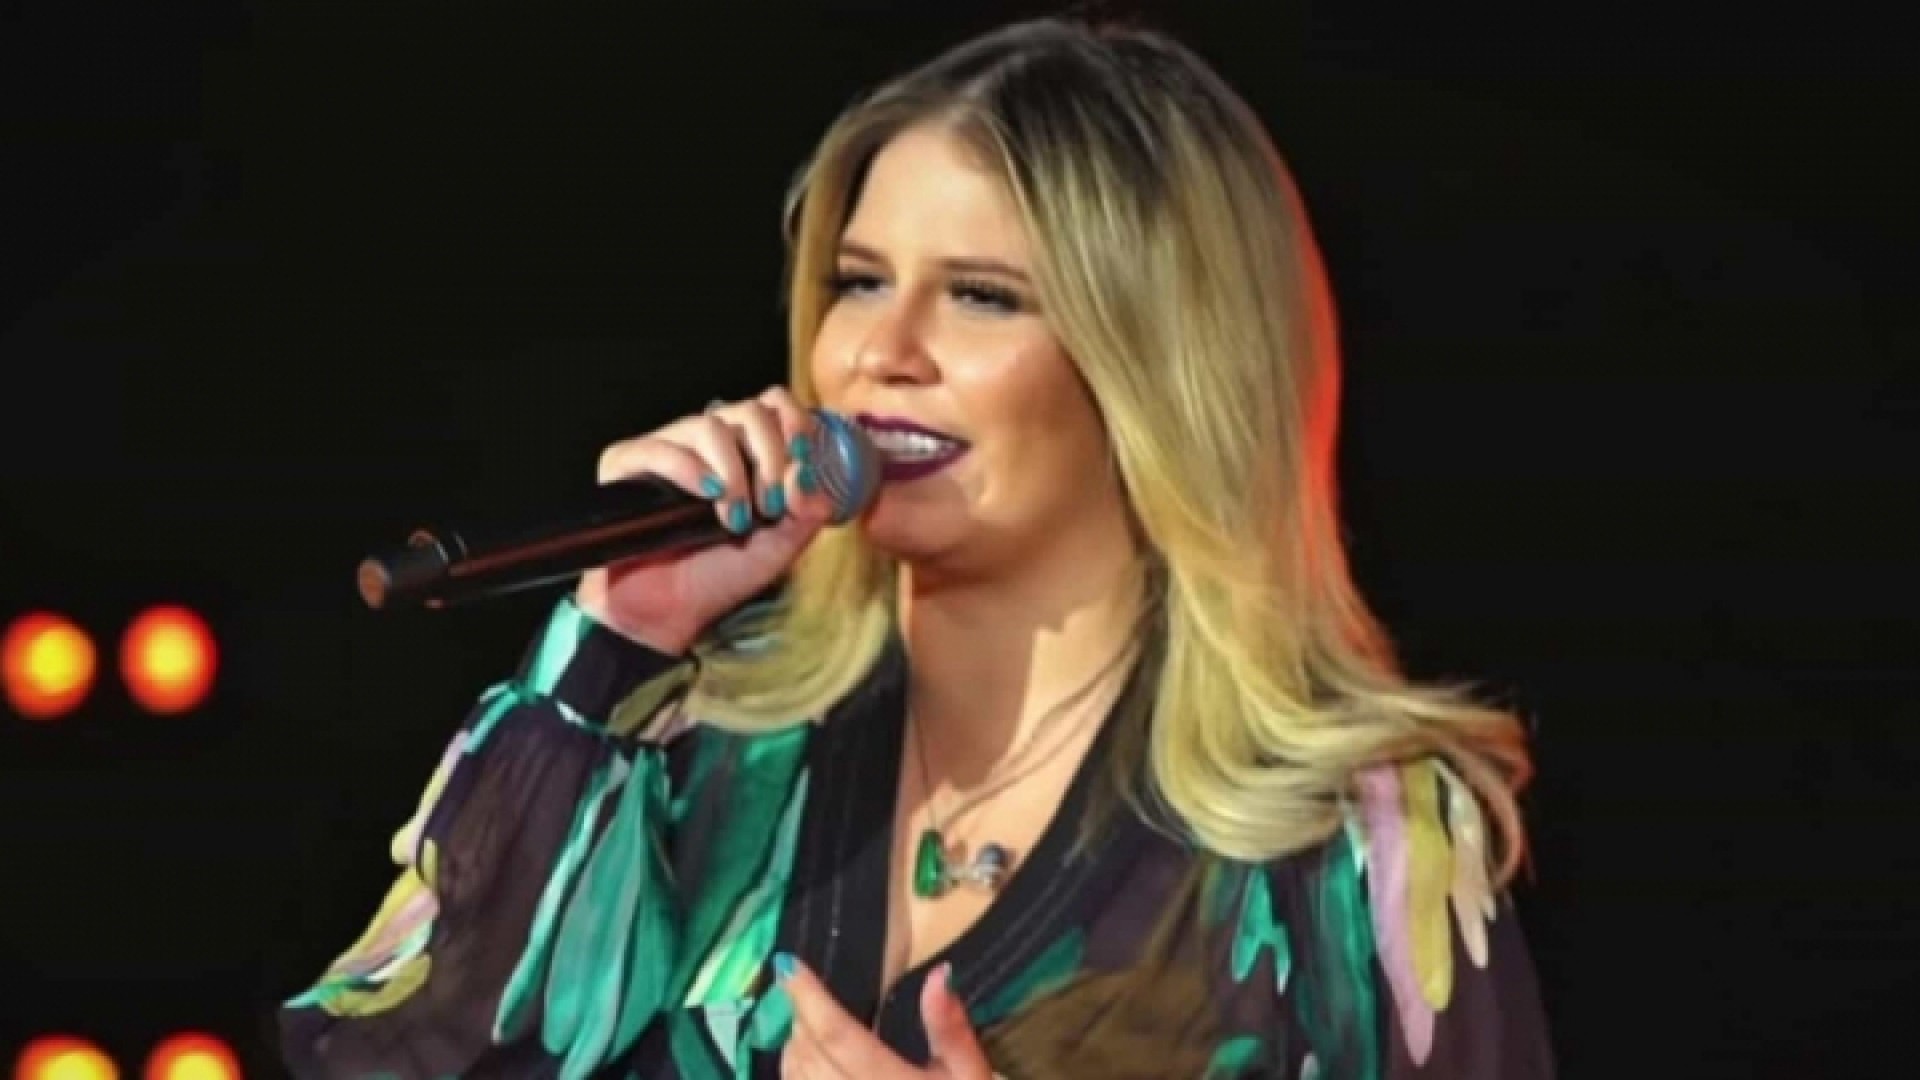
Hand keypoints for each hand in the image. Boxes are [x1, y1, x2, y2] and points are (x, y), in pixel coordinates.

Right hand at [576, 387, 838, 654]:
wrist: (668, 612)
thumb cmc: (721, 574)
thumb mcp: (779, 546)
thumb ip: (805, 512)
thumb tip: (807, 471)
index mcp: (746, 451)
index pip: (772, 405)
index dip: (792, 419)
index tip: (803, 453)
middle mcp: (708, 442)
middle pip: (749, 411)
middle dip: (770, 455)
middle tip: (769, 505)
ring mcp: (667, 448)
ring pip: (709, 424)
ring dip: (733, 471)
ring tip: (735, 517)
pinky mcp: (626, 464)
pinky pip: (659, 447)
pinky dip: (688, 468)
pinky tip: (707, 494)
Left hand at [779, 956, 996, 1079]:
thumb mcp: (969, 1074)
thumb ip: (950, 1027)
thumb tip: (939, 973)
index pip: (839, 1035)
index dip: (809, 998)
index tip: (788, 965)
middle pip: (808, 1055)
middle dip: (801, 1018)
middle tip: (806, 994)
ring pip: (794, 1078)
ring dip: (793, 1046)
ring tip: (805, 1026)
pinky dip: (793, 1075)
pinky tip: (807, 1064)